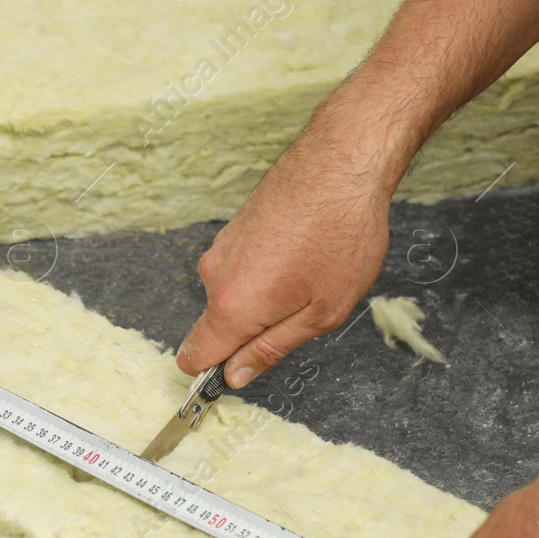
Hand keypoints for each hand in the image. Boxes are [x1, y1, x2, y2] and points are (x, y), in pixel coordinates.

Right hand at [176, 135, 391, 386]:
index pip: (195, 357)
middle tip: (305, 310)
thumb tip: (236, 376)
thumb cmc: (341, 235)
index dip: (213, 375)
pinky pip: (243, 266)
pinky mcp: (234, 226)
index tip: (237, 376)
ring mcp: (222, 247)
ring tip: (312, 272)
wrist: (343, 161)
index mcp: (233, 306)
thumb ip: (272, 349)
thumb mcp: (321, 313)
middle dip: (255, 330)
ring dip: (266, 296)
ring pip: (235, 294)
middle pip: (220, 326)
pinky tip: (305, 250)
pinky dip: (269, 268)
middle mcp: (215, 276)